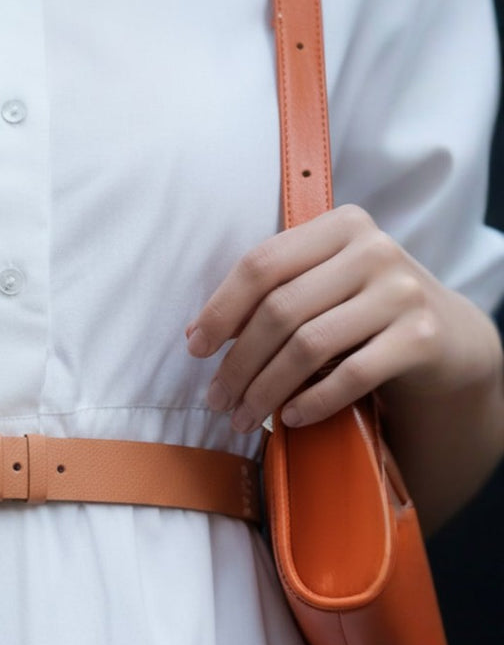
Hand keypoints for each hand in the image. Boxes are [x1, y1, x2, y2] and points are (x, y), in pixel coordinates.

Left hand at [184, 203, 501, 432]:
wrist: (449, 339)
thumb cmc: (366, 312)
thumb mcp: (324, 286)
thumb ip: (272, 294)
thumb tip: (199, 334)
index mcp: (340, 226)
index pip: (262, 264)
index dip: (220, 310)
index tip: (195, 350)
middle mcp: (373, 250)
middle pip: (280, 310)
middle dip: (238, 363)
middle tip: (216, 400)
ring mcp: (401, 292)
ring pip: (309, 345)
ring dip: (266, 390)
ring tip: (243, 417)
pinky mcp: (421, 337)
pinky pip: (351, 375)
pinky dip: (313, 401)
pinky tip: (291, 419)